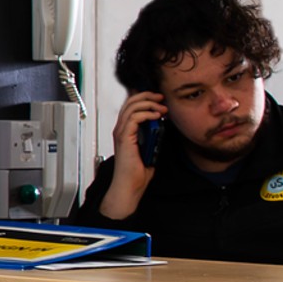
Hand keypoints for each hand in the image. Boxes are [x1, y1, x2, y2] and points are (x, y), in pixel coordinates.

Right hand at [100, 92, 167, 216]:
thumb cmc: (136, 172)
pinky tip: (156, 116)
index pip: (131, 106)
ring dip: (149, 104)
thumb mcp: (149, 148)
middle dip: (147, 96)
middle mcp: (121, 129)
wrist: (130, 185)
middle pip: (130, 102)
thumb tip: (160, 125)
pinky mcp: (124, 138)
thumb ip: (151, 136)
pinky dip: (146, 113)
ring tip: (161, 108)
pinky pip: (134, 118)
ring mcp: (121, 132)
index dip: (145, 98)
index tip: (159, 100)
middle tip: (161, 98)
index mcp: (125, 131)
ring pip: (132, 106)